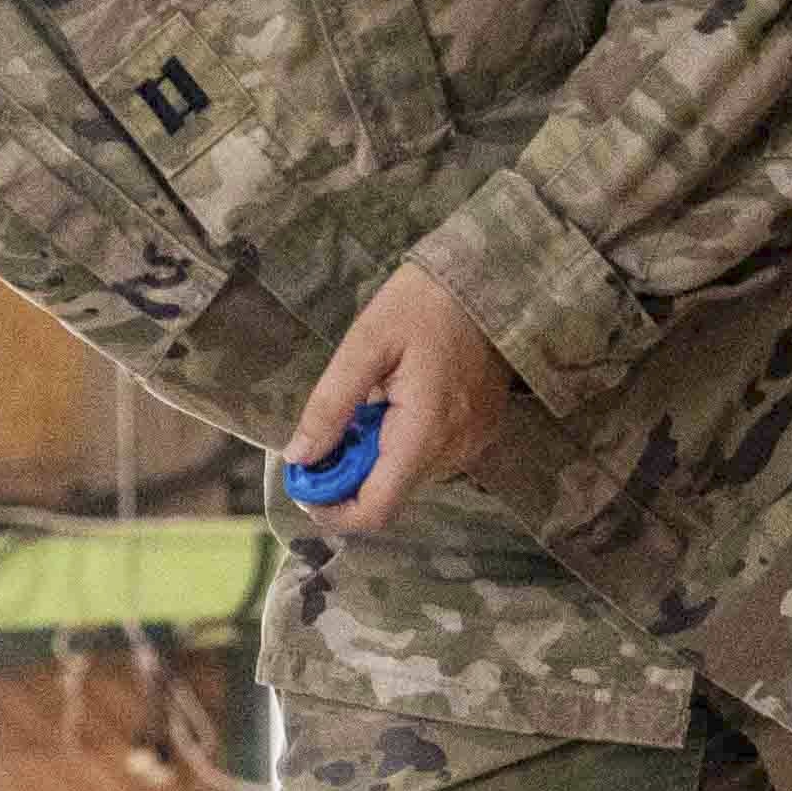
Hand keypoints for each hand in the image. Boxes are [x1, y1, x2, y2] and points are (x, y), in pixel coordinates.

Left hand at [282, 251, 515, 531]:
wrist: (491, 278)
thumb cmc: (424, 302)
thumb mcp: (365, 343)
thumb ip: (330, 405)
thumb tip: (300, 458)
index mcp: (425, 431)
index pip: (376, 509)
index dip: (333, 511)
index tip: (304, 485)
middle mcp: (455, 450)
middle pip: (388, 495)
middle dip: (348, 476)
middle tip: (328, 432)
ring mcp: (472, 445)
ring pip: (406, 479)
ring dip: (375, 459)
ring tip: (369, 406)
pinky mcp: (480, 434)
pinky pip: (429, 459)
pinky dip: (401, 446)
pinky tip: (395, 405)